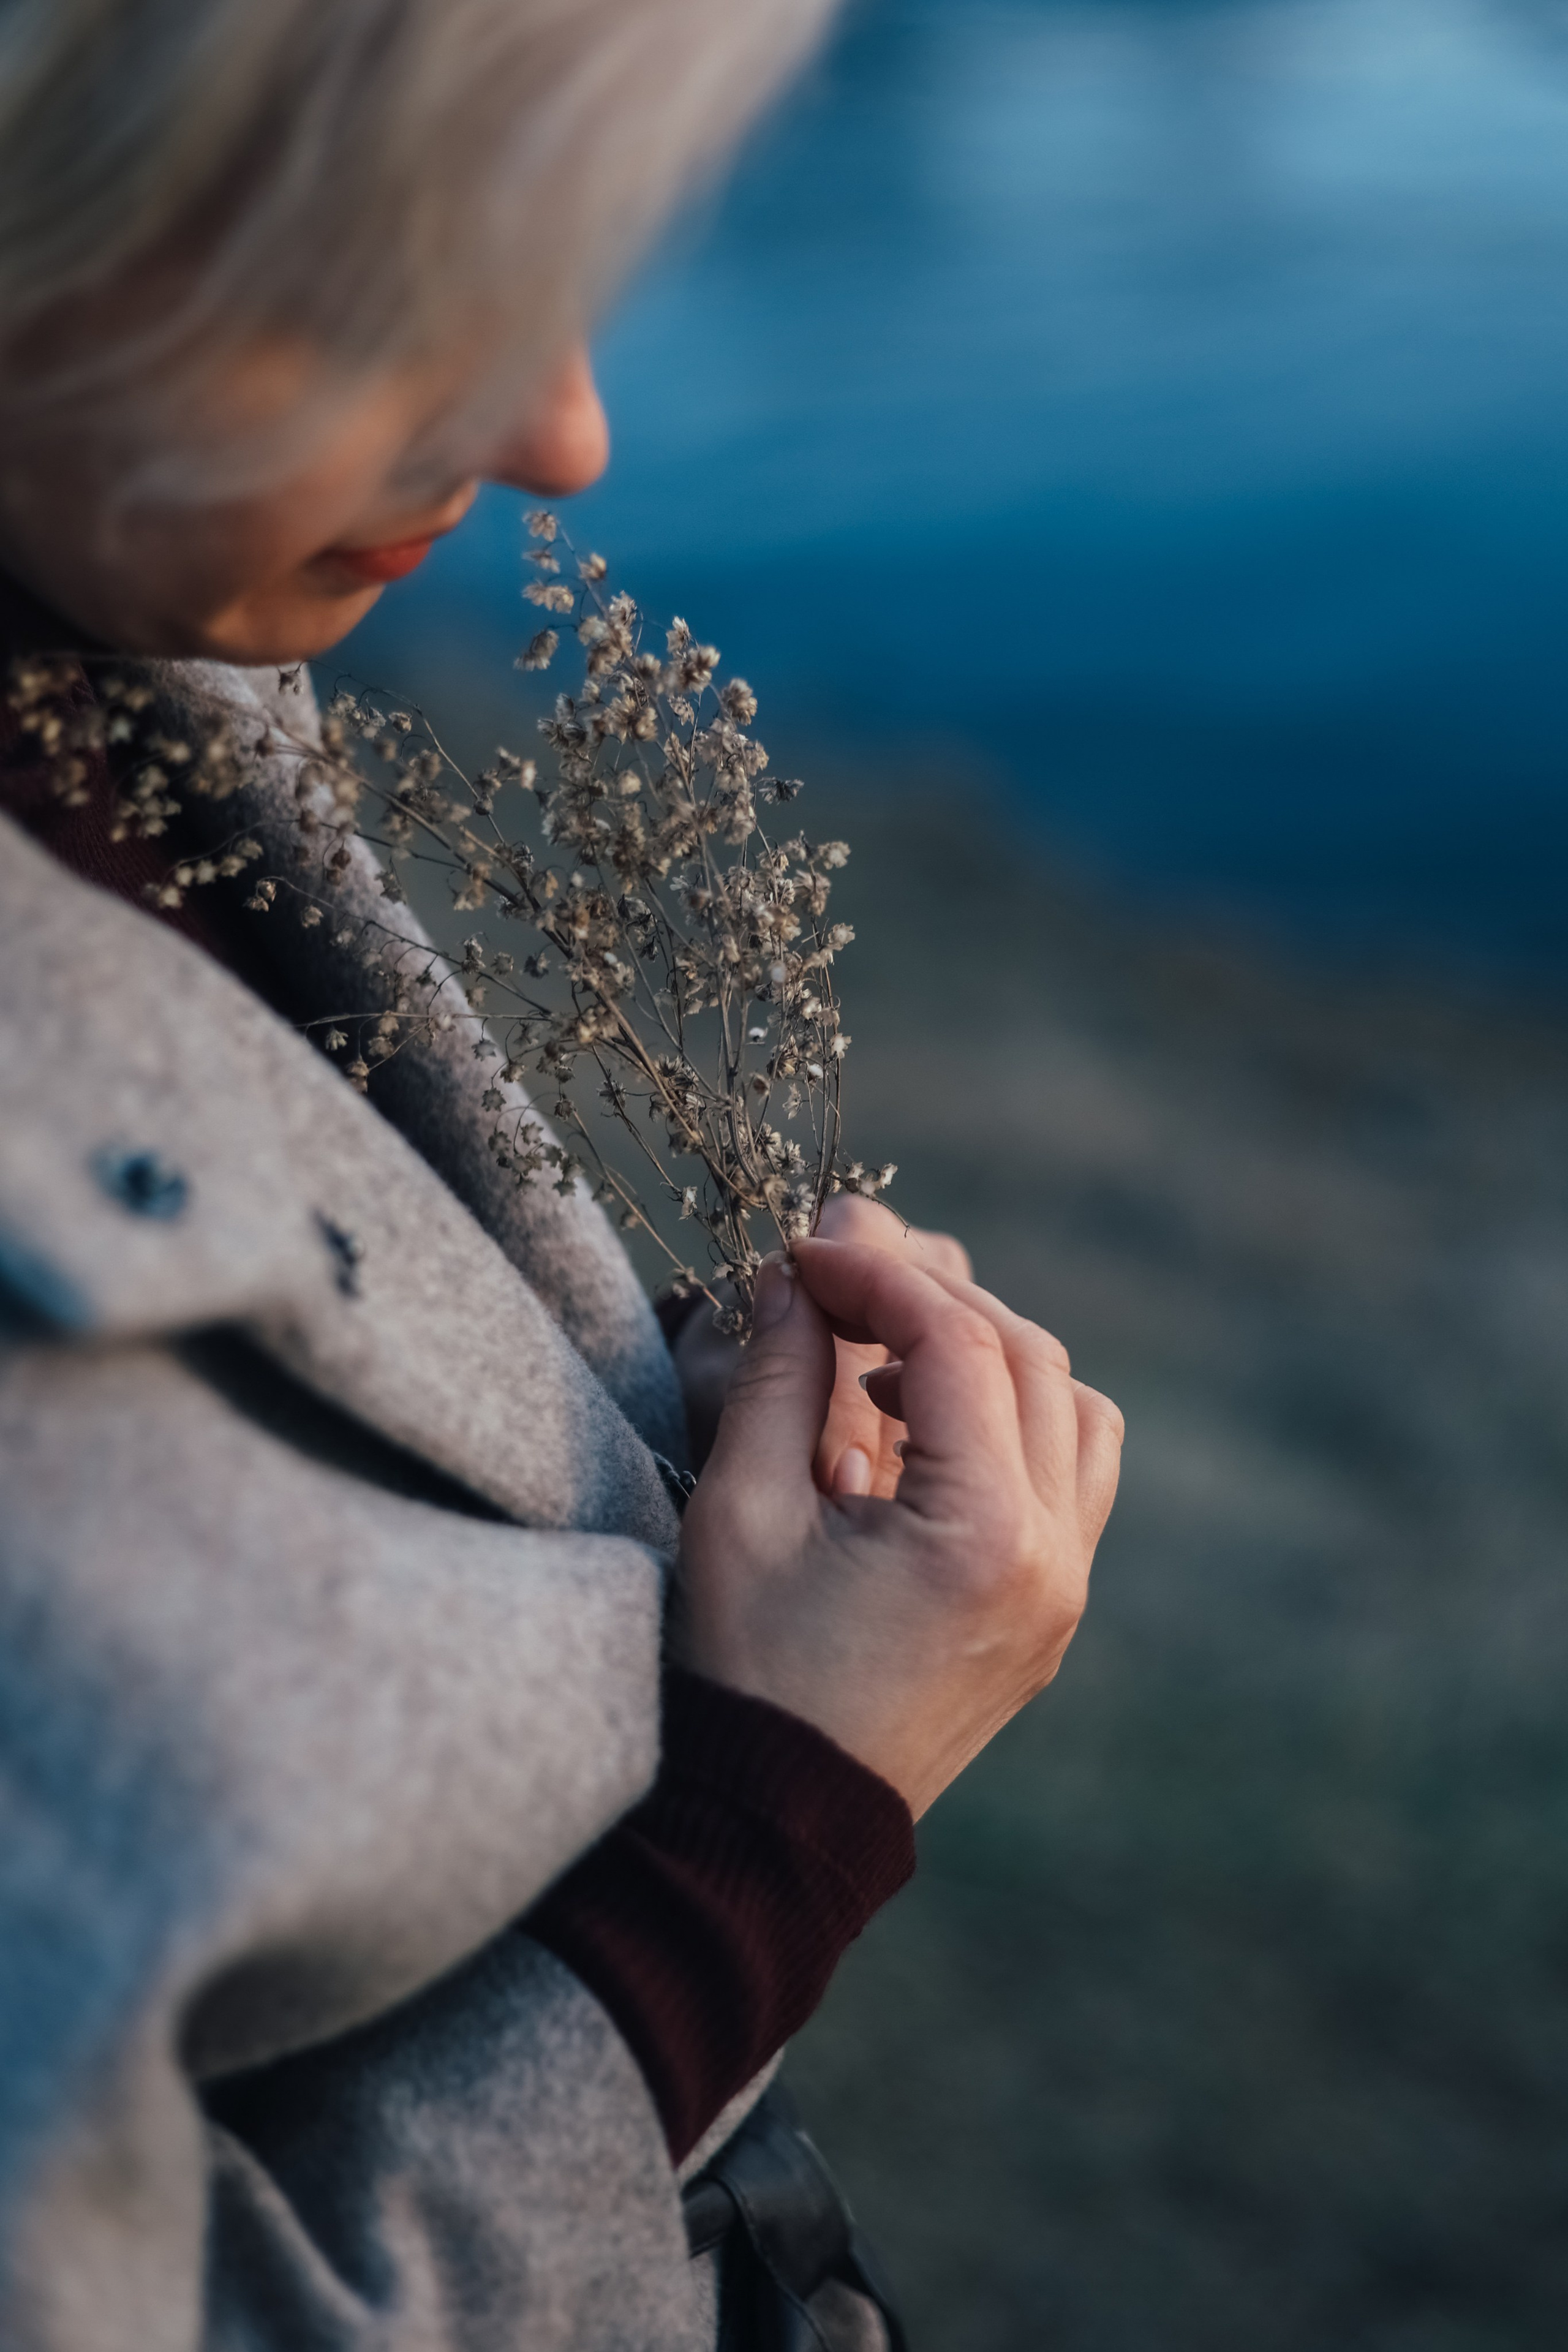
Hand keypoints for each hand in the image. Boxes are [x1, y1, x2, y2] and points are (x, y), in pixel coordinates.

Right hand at [670, 1237, 1123, 1817]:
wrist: (780, 1823)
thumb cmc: (748, 1674)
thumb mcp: (742, 1515)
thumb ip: (777, 1378)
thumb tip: (793, 1279)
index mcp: (984, 1534)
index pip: (955, 1346)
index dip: (876, 1279)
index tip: (801, 1255)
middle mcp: (1053, 1557)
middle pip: (1030, 1360)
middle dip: (933, 1302)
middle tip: (837, 1287)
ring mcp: (1066, 1590)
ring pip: (1076, 1412)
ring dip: (992, 1357)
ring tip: (887, 1361)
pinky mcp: (1053, 1611)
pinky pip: (1073, 1478)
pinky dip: (1015, 1422)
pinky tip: (920, 1431)